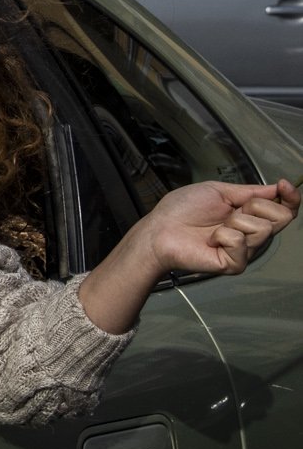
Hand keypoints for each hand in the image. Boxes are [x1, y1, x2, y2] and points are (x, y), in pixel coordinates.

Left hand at [138, 180, 295, 278]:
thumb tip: (276, 187)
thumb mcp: (218, 191)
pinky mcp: (236, 263)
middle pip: (282, 217)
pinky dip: (222, 235)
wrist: (159, 230)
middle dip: (255, 206)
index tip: (285, 185)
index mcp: (250, 215)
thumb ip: (250, 191)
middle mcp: (253, 233)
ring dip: (235, 221)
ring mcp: (246, 250)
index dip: (291, 198)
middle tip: (230, 211)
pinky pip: (242, 242)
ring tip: (215, 227)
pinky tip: (209, 240)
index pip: (284, 209)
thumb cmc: (181, 210)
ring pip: (263, 228)